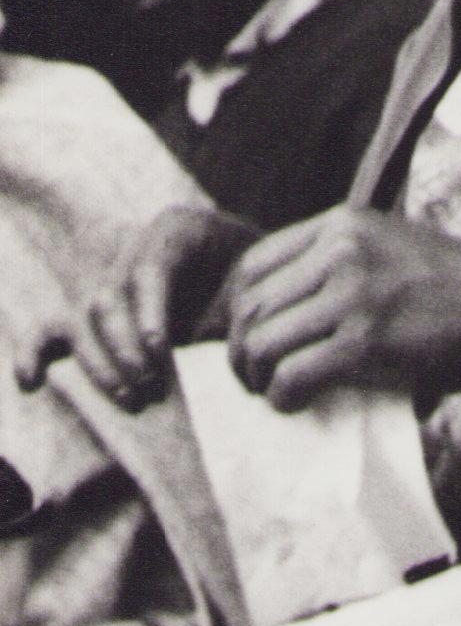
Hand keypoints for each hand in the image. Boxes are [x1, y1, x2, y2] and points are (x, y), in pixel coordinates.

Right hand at [16, 200, 252, 412]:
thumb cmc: (263, 282)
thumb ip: (241, 303)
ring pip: (84, 318)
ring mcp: (112, 281)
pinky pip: (56, 329)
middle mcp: (135, 248)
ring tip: (130, 396)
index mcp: (178, 229)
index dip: (148, 311)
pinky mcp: (98, 317)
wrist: (258, 280)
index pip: (148, 269)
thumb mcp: (259, 282)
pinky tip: (32, 382)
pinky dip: (37, 353)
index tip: (160, 350)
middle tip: (150, 385)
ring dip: (100, 362)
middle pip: (109, 297)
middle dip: (124, 347)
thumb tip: (233, 341)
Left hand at [218, 211, 460, 414]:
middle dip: (239, 350)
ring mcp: (353, 292)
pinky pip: (292, 374)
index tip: (249, 339)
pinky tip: (297, 403)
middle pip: (250, 305)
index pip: (253, 264)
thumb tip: (276, 310)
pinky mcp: (364, 339)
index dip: (237, 311)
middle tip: (251, 377)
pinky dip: (283, 397)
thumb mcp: (391, 248)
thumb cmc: (453, 292)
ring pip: (262, 340)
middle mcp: (343, 249)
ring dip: (255, 376)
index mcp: (345, 223)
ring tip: (271, 392)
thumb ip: (338, 261)